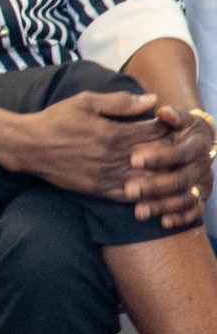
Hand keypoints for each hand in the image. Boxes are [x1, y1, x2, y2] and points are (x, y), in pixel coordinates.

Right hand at [8, 90, 169, 198]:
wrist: (27, 146)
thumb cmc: (55, 120)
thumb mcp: (85, 102)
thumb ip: (120, 101)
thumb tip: (152, 100)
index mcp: (112, 133)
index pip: (155, 131)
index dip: (166, 126)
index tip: (168, 123)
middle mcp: (112, 157)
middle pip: (156, 155)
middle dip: (168, 148)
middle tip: (170, 143)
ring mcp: (105, 176)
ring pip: (147, 178)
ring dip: (159, 171)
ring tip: (162, 163)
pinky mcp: (97, 190)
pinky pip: (129, 195)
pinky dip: (142, 190)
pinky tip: (145, 183)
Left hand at [128, 104, 213, 228]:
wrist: (196, 140)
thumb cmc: (178, 126)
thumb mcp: (177, 116)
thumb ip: (172, 115)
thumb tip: (164, 111)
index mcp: (197, 145)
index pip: (179, 152)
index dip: (158, 156)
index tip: (133, 158)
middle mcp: (203, 166)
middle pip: (181, 179)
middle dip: (155, 186)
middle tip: (129, 190)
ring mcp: (202, 183)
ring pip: (186, 198)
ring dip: (163, 206)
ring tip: (138, 211)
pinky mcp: (200, 197)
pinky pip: (194, 210)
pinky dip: (181, 217)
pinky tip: (163, 222)